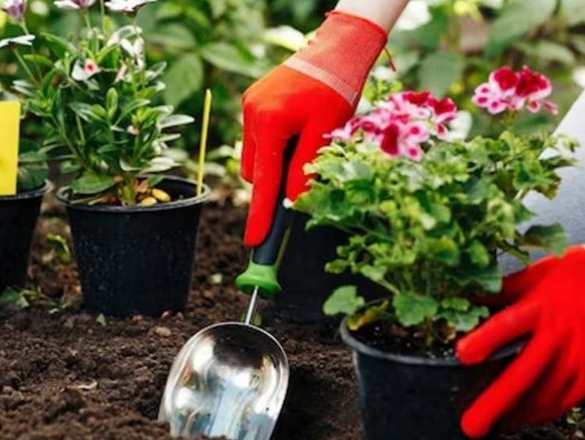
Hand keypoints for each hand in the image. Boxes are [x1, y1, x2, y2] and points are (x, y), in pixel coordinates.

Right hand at [241, 11, 387, 245]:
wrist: (334, 51)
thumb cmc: (335, 90)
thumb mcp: (325, 134)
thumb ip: (305, 171)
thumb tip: (293, 203)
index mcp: (270, 125)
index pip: (265, 184)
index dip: (261, 217)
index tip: (254, 243)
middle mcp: (252, 116)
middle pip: (257, 173)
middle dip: (275, 179)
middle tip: (304, 163)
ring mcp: (249, 108)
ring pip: (255, 157)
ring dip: (274, 161)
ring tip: (303, 140)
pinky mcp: (251, 102)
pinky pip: (257, 138)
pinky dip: (273, 144)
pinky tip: (295, 126)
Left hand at [456, 246, 584, 438]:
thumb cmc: (583, 273)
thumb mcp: (540, 272)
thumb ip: (503, 290)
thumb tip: (468, 297)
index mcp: (542, 306)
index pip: (508, 325)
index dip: (485, 340)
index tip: (462, 355)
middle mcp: (559, 336)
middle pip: (523, 374)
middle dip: (495, 402)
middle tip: (470, 425)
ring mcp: (578, 359)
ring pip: (543, 397)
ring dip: (515, 415)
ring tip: (490, 426)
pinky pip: (563, 402)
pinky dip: (540, 413)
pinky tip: (521, 418)